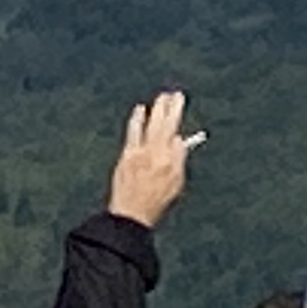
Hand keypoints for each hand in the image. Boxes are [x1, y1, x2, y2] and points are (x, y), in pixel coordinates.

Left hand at [106, 90, 203, 225]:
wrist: (132, 213)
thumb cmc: (155, 201)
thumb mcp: (176, 183)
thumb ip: (178, 160)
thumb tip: (179, 140)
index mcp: (171, 161)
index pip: (176, 131)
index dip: (177, 113)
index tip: (179, 101)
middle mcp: (157, 155)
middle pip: (165, 125)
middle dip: (169, 108)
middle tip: (173, 94)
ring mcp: (140, 154)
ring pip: (150, 125)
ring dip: (156, 109)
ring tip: (161, 97)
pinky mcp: (127, 156)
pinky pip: (133, 132)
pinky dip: (137, 119)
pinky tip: (140, 109)